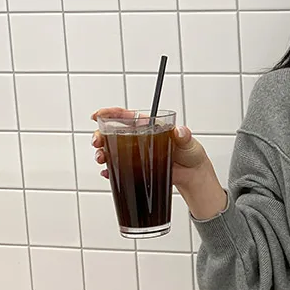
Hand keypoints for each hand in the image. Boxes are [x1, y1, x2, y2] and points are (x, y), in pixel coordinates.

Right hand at [91, 108, 224, 217]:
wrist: (193, 175)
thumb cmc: (190, 154)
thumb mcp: (188, 142)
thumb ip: (184, 136)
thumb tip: (180, 131)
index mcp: (148, 126)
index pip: (126, 116)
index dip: (110, 114)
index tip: (98, 114)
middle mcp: (139, 139)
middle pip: (113, 133)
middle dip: (100, 136)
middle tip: (97, 142)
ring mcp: (136, 155)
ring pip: (113, 150)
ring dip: (103, 153)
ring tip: (101, 158)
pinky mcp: (137, 170)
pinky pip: (120, 169)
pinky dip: (111, 172)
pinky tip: (107, 173)